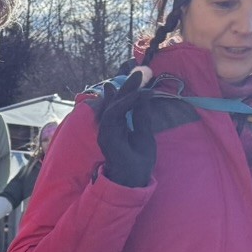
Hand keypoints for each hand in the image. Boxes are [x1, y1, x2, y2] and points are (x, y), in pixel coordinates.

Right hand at [92, 69, 198, 187]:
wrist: (134, 179)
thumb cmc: (138, 160)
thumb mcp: (144, 132)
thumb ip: (142, 115)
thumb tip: (143, 96)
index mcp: (117, 125)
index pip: (119, 103)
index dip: (126, 89)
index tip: (137, 75)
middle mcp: (109, 127)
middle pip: (114, 102)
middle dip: (126, 86)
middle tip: (138, 72)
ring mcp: (106, 132)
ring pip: (112, 107)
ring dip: (125, 93)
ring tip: (139, 81)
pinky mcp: (106, 137)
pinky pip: (113, 116)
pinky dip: (124, 105)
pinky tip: (136, 96)